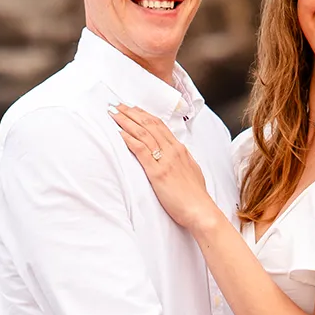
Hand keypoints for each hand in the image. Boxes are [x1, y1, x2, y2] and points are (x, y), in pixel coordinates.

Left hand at [110, 103, 219, 235]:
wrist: (201, 210)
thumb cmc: (196, 197)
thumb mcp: (191, 172)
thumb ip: (182, 161)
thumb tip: (176, 157)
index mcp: (180, 149)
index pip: (160, 125)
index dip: (144, 115)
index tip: (133, 108)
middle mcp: (173, 150)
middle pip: (149, 124)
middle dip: (131, 112)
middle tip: (117, 104)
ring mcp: (165, 160)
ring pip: (143, 133)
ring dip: (126, 121)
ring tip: (113, 113)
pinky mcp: (157, 172)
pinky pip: (140, 150)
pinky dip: (128, 139)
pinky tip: (118, 133)